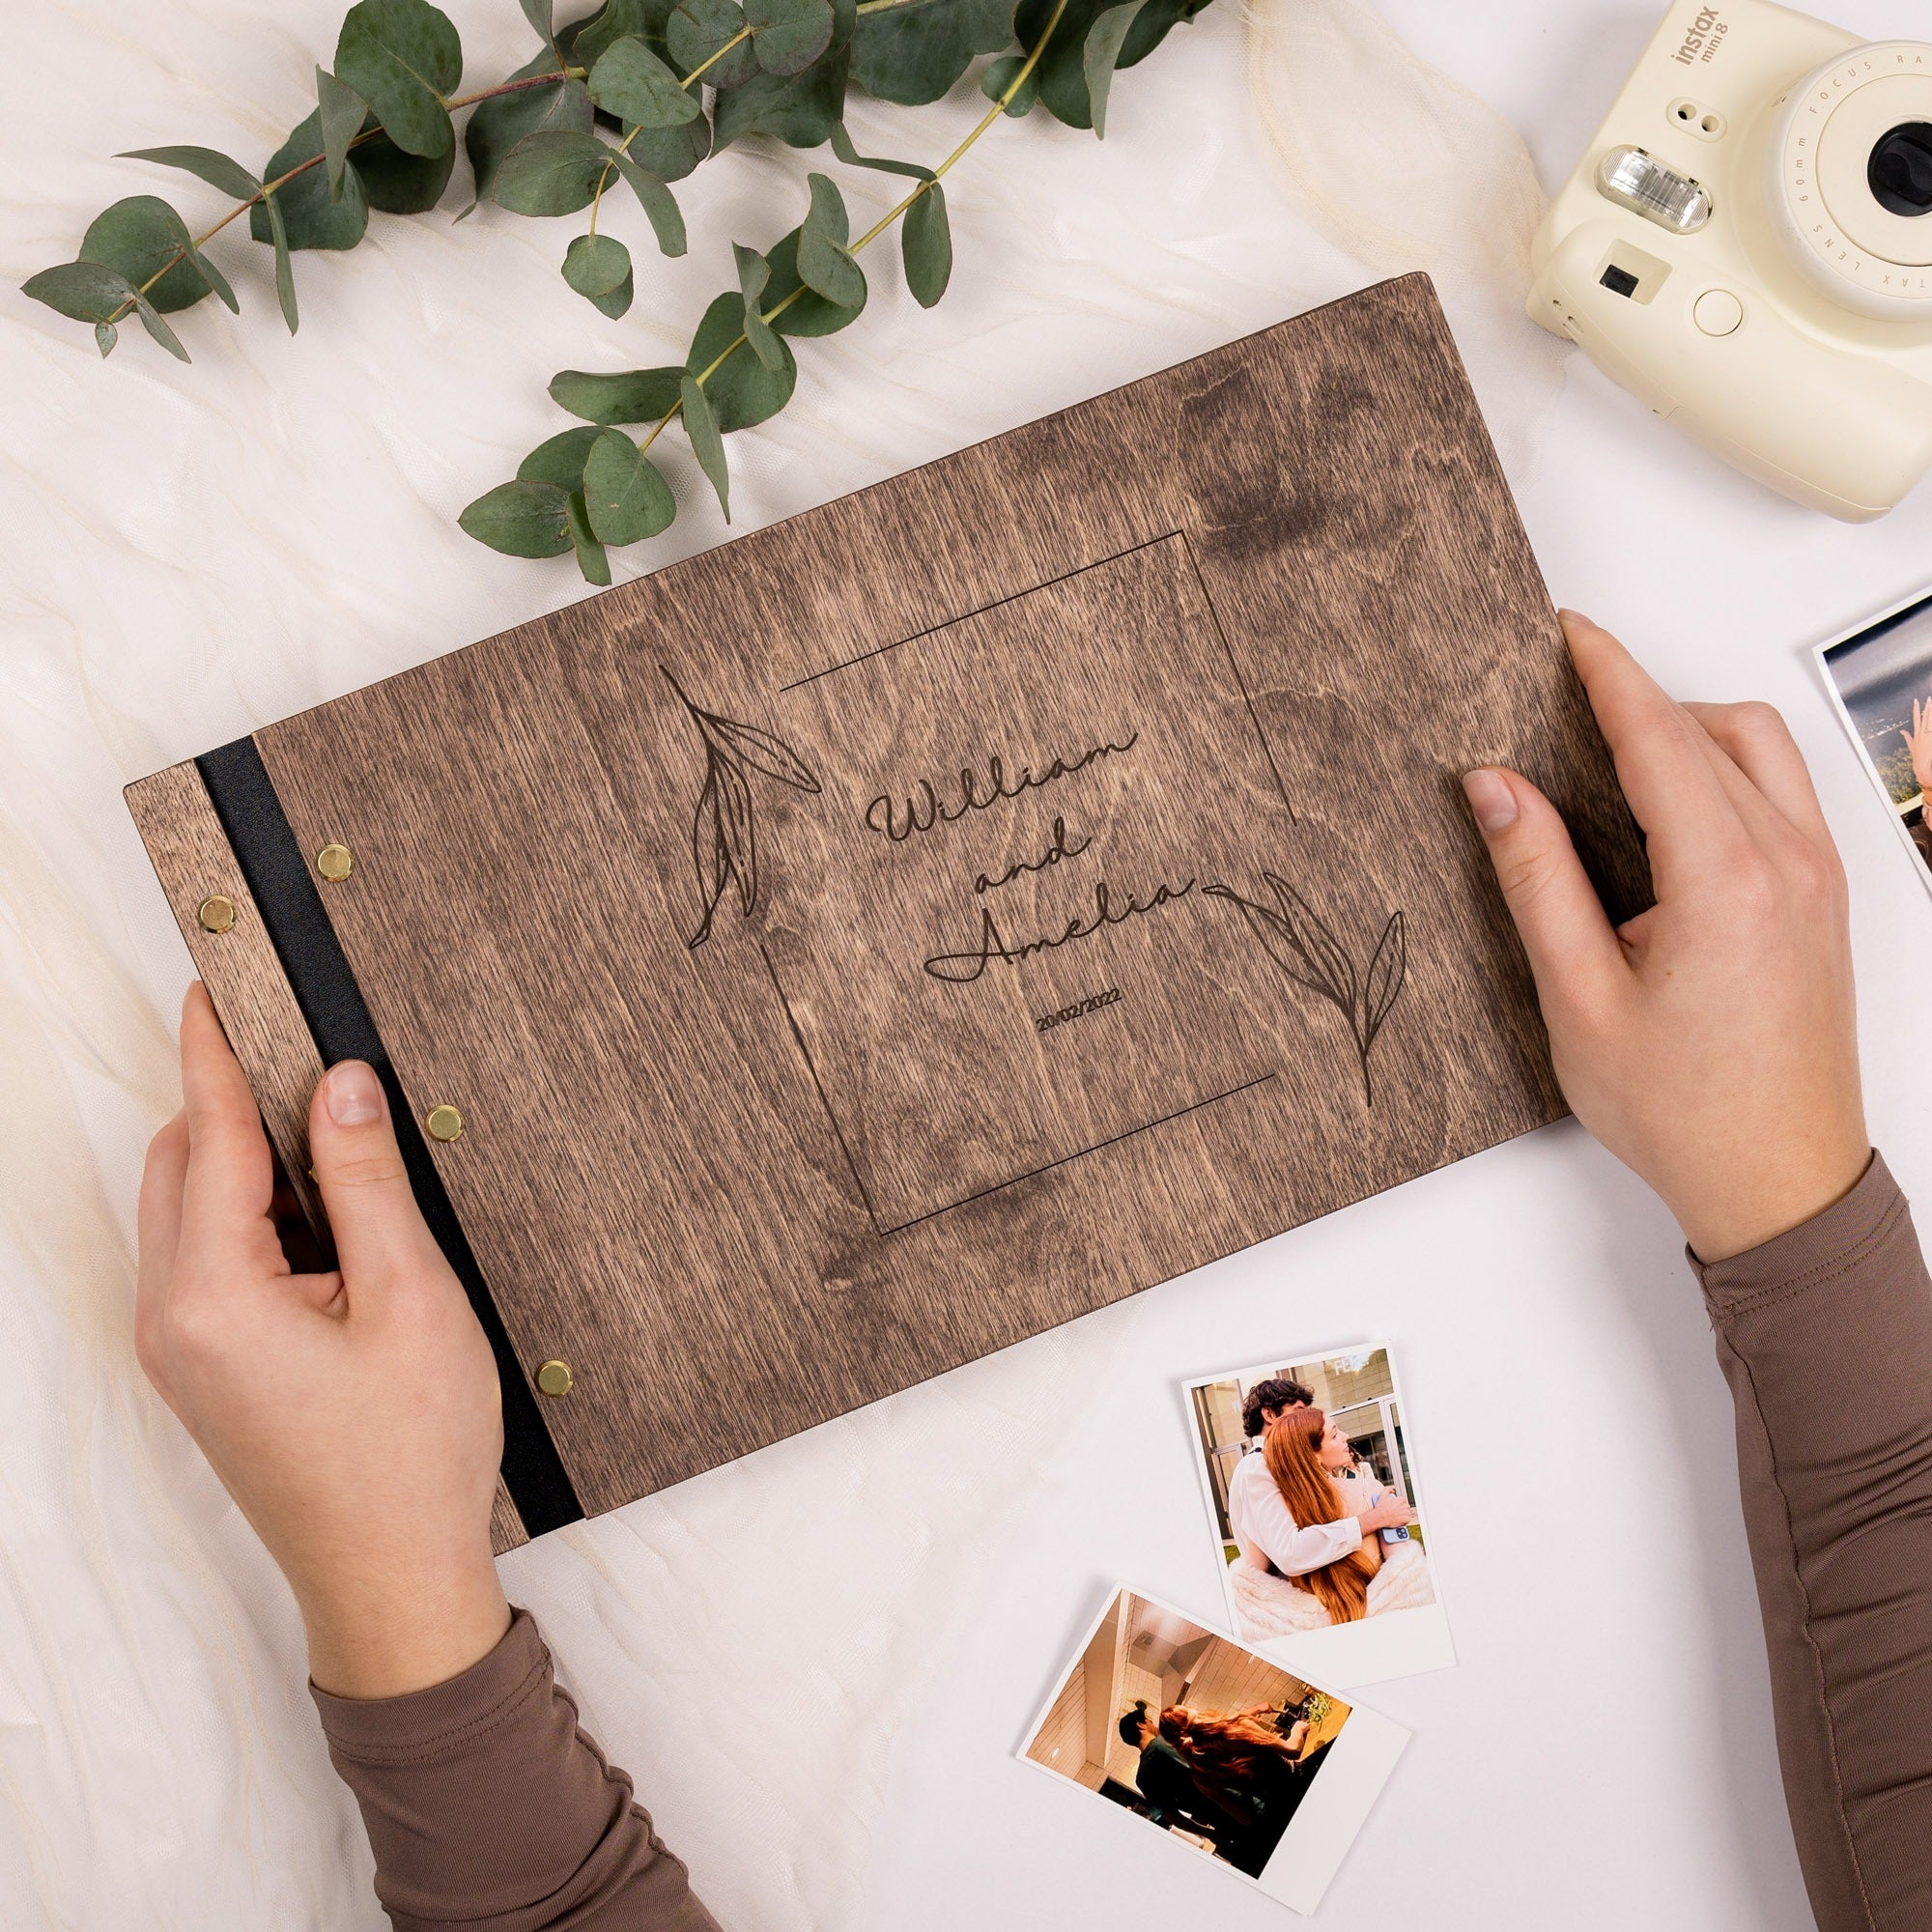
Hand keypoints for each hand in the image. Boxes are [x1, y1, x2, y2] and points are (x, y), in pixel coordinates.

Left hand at [136, 984, 509, 1698]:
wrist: (393, 1581)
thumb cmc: (411, 1454)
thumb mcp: (410, 1297)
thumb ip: (367, 1180)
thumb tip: (338, 1084)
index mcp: (213, 1298)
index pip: (205, 1138)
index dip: (215, 1053)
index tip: (214, 983)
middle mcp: (172, 1320)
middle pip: (178, 1167)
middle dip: (232, 1105)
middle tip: (309, 1062)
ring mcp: (181, 1351)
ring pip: (189, 1211)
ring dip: (246, 1164)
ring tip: (335, 1148)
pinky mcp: (204, 1369)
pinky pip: (207, 1259)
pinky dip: (251, 1215)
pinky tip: (324, 1220)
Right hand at [1356, 1492, 1415, 1532]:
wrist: (1380, 1518)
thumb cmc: (1381, 1508)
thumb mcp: (1382, 1495)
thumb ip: (1388, 1490)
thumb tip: (1392, 1490)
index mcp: (1401, 1500)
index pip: (1404, 1500)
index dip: (1400, 1503)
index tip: (1396, 1505)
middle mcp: (1404, 1506)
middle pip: (1406, 1506)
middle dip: (1402, 1508)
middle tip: (1397, 1510)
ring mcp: (1406, 1513)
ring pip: (1408, 1512)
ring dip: (1404, 1513)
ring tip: (1398, 1515)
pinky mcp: (1406, 1520)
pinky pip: (1408, 1519)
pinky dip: (1405, 1519)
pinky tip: (1400, 1519)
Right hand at [1462, 612, 1867, 1263]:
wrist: (1778, 1182)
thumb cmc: (1686, 1111)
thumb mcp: (1577, 997)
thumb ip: (1535, 879)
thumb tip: (1495, 789)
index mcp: (1725, 879)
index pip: (1658, 735)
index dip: (1605, 672)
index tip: (1565, 634)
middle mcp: (1789, 863)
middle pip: (1714, 726)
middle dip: (1640, 696)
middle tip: (1566, 697)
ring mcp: (1819, 878)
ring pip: (1760, 750)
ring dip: (1689, 731)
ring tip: (1612, 758)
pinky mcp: (1826, 899)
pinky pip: (1781, 794)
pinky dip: (1725, 771)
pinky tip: (1669, 810)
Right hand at [1901, 695, 1931, 795]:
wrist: (1921, 765)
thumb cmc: (1917, 756)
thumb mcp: (1911, 745)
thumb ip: (1907, 737)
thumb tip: (1902, 731)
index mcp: (1916, 733)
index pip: (1916, 717)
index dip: (1916, 709)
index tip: (1916, 700)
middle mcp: (1922, 733)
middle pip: (1924, 717)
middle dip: (1926, 707)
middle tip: (1929, 698)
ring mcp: (1928, 735)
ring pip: (1930, 721)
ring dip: (1931, 712)